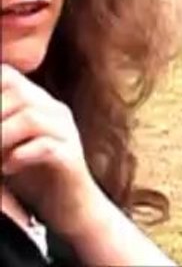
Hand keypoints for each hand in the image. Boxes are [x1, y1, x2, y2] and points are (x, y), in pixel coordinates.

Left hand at [1, 64, 103, 238]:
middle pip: (19, 95)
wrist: (71, 206)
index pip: (10, 77)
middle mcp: (56, 112)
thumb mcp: (7, 146)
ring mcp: (67, 133)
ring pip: (31, 119)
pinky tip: (8, 168)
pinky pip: (46, 147)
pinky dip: (21, 156)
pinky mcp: (71, 158)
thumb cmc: (32, 176)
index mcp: (39, 104)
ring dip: (1, 137)